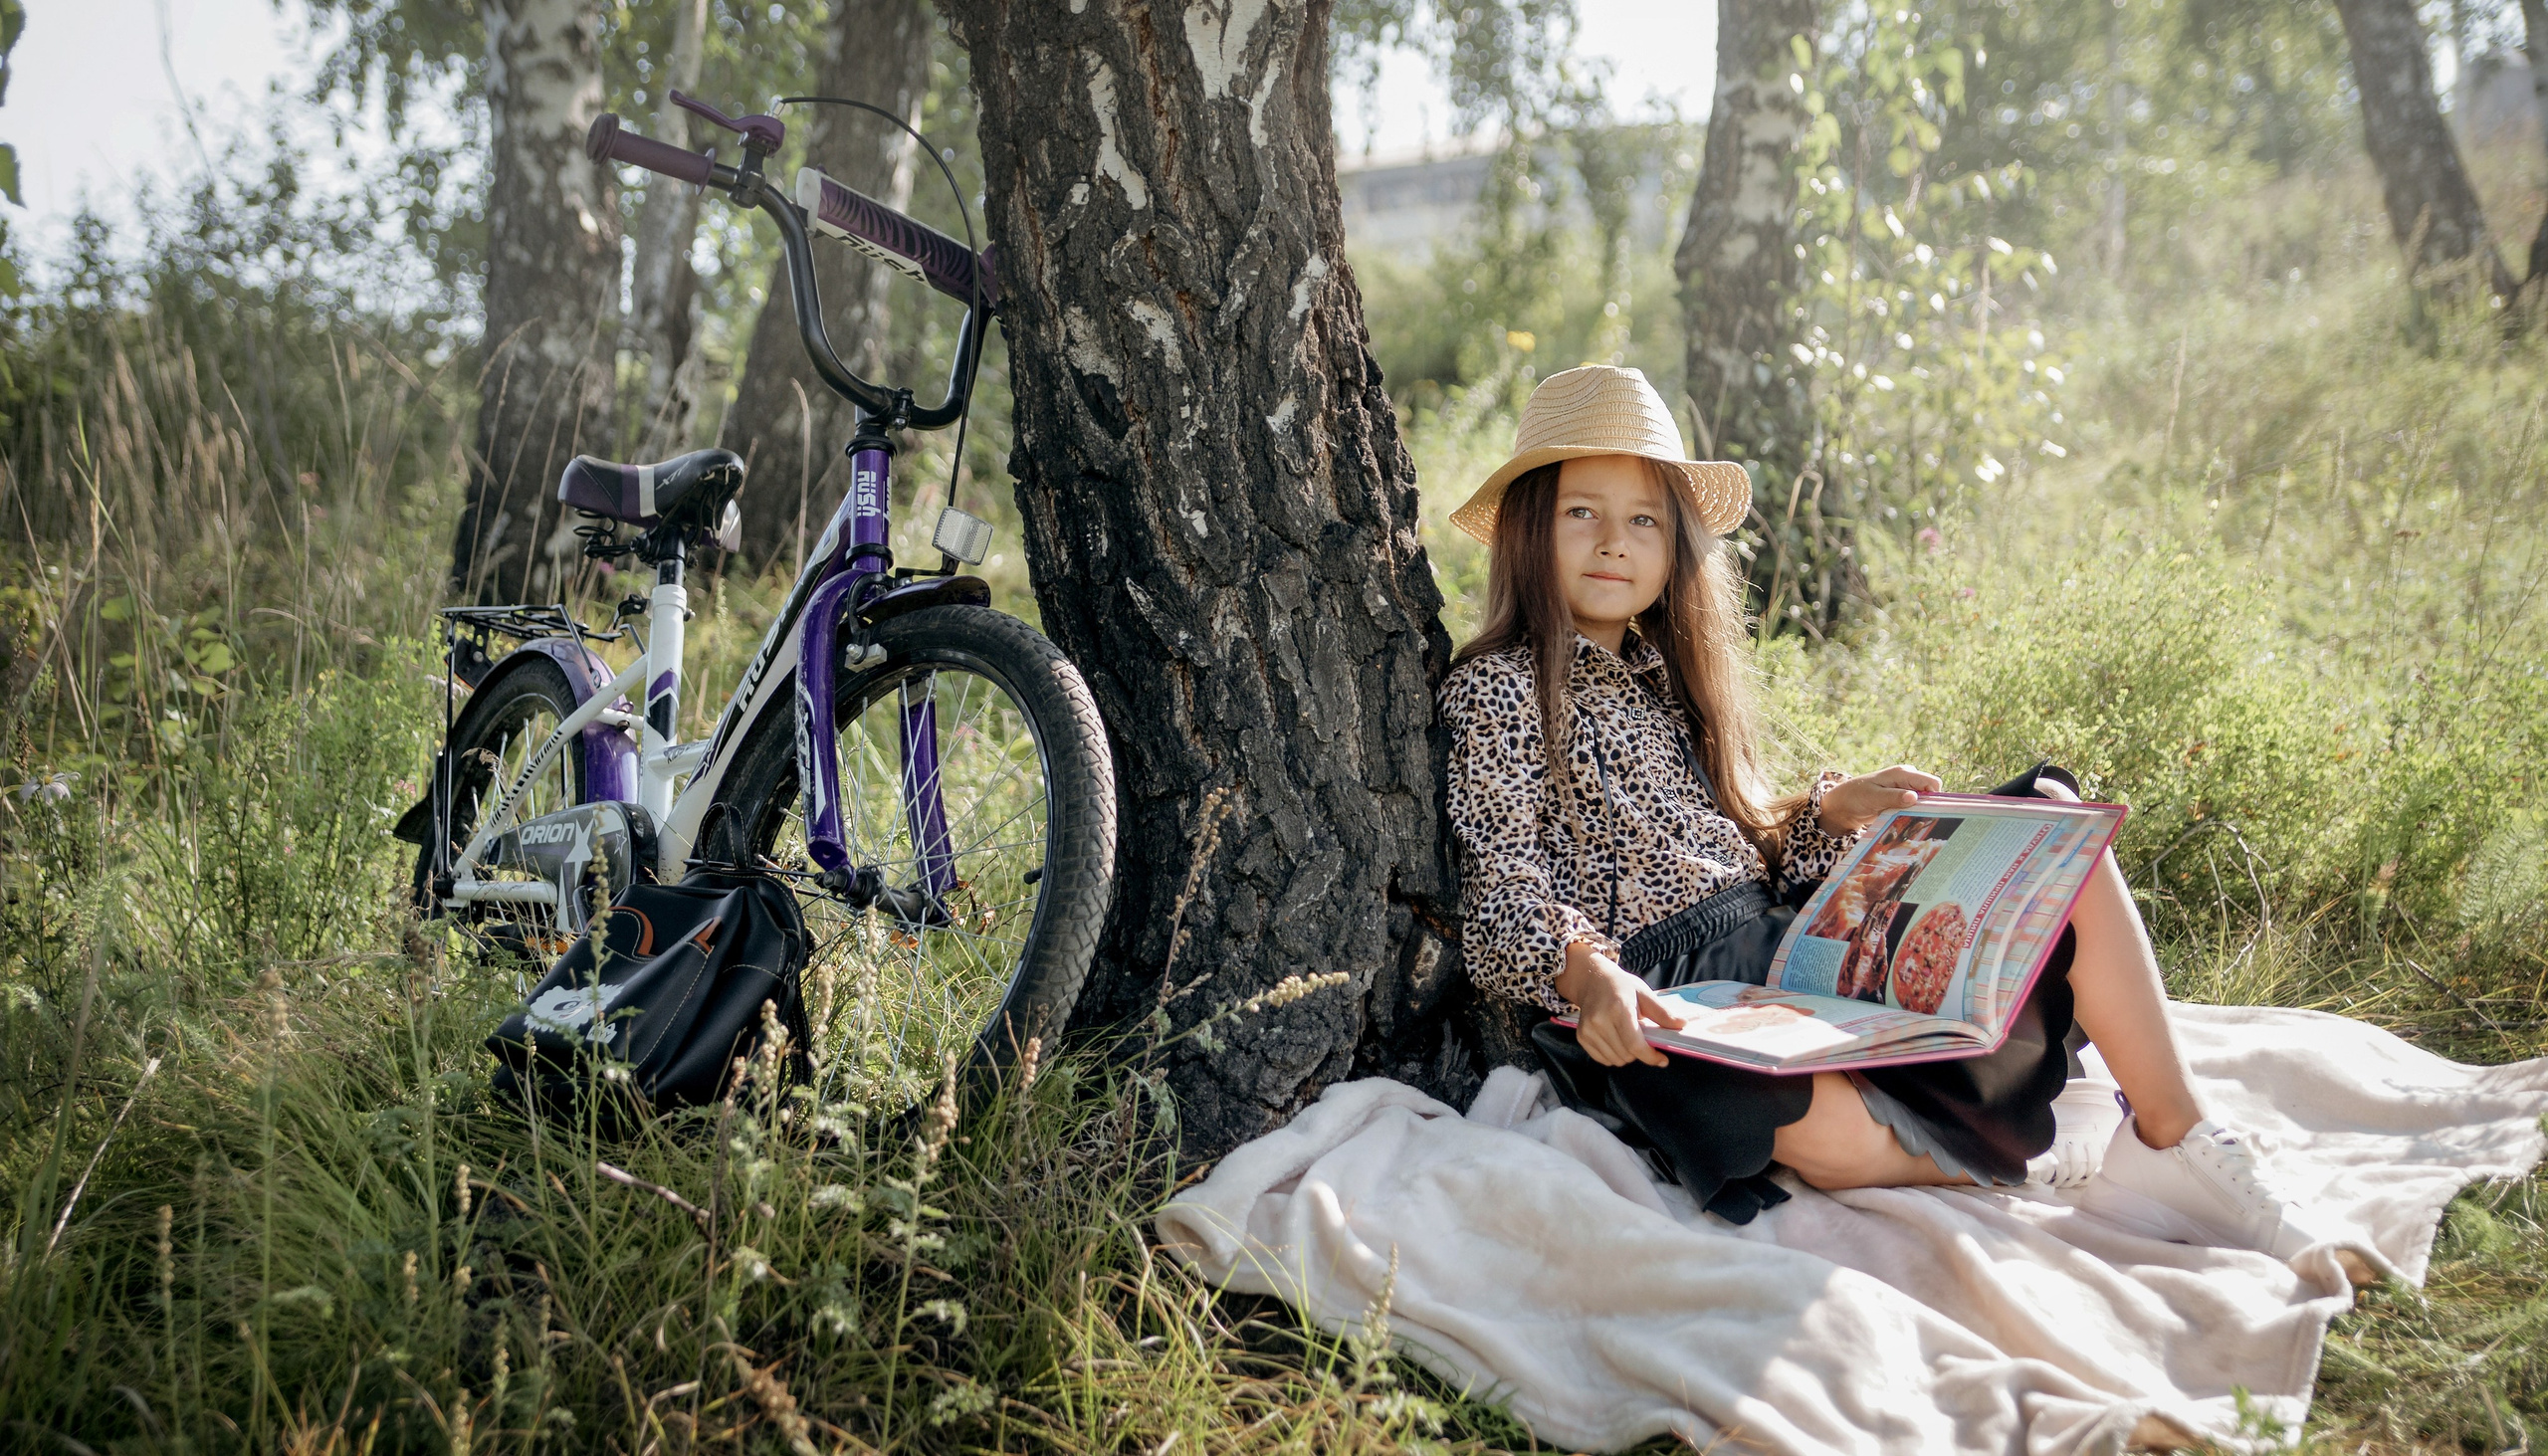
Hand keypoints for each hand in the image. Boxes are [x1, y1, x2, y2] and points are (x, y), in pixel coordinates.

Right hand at [1552, 940, 1684, 1067]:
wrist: (1592, 979)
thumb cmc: (1621, 986)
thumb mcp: (1644, 993)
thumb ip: (1662, 1012)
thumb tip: (1681, 1025)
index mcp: (1618, 1008)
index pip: (1634, 1044)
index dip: (1650, 1056)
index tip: (1663, 1060)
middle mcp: (1600, 1020)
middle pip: (1627, 1055)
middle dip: (1641, 1053)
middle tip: (1644, 1039)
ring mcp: (1588, 1030)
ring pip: (1616, 1060)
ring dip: (1627, 1055)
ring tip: (1629, 1038)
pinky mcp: (1581, 1037)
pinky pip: (1603, 1060)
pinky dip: (1614, 1056)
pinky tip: (1616, 1040)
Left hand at [1818, 765, 1942, 835]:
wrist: (1842, 805)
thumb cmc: (1855, 797)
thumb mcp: (1873, 798)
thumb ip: (1894, 797)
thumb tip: (1914, 797)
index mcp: (1903, 773)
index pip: (1932, 783)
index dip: (1934, 797)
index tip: (1927, 812)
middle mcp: (1907, 779)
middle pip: (1930, 793)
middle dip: (1928, 806)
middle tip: (1916, 820)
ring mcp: (1905, 790)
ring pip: (1924, 801)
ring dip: (1919, 812)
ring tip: (1908, 822)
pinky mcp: (1901, 800)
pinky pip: (1915, 807)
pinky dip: (1912, 814)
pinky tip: (1904, 822)